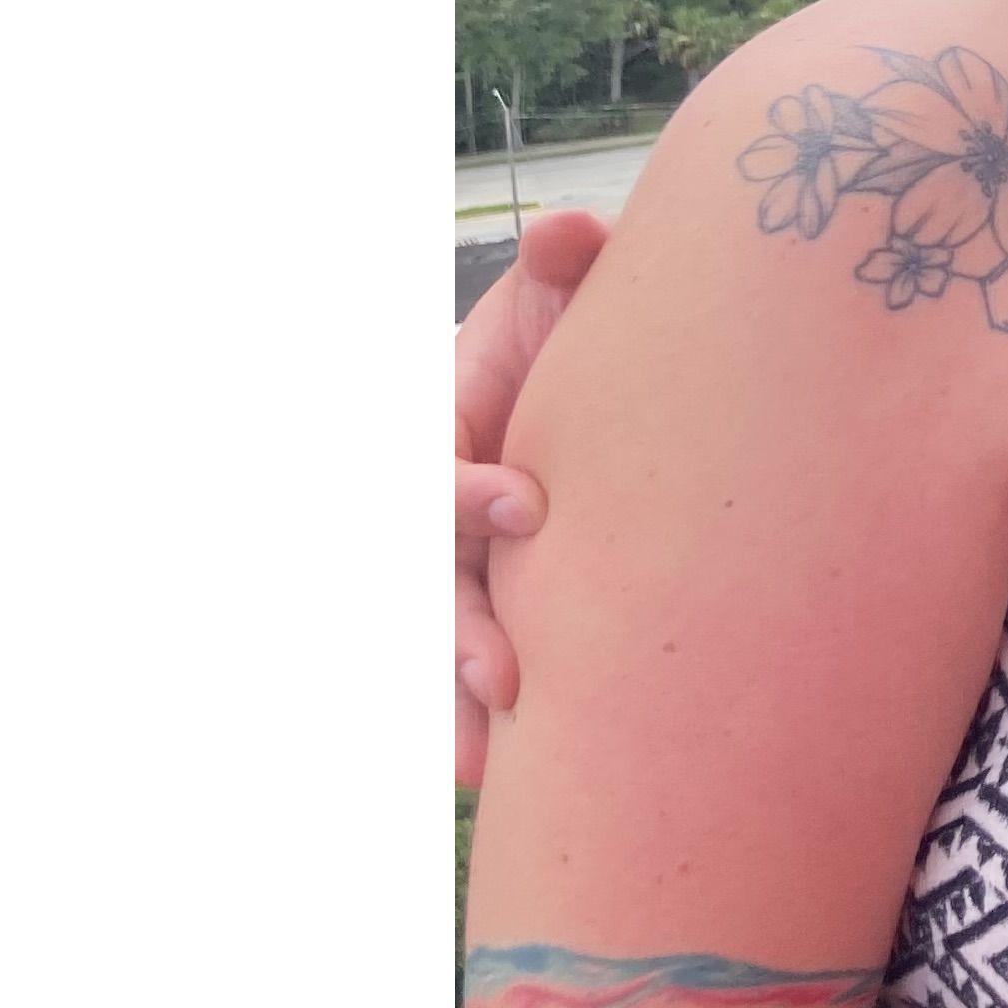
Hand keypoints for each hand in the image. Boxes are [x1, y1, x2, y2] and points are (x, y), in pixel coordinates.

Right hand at [457, 211, 606, 780]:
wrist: (586, 374)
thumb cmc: (573, 331)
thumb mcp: (565, 296)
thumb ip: (568, 266)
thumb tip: (573, 233)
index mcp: (440, 418)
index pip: (425, 466)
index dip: (462, 491)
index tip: (528, 507)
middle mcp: (432, 500)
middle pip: (421, 576)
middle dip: (455, 629)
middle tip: (507, 678)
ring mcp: (451, 558)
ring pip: (432, 634)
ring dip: (448, 701)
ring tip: (485, 764)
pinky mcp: (485, 599)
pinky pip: (464, 663)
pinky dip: (467, 720)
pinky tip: (499, 774)